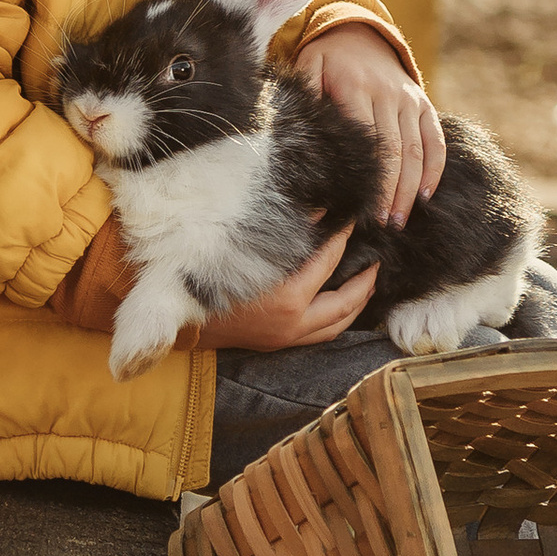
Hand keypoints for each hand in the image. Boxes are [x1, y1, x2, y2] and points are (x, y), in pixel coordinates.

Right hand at [198, 215, 378, 352]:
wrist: (179, 316)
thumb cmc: (207, 278)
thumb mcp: (247, 250)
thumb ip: (285, 233)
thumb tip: (316, 212)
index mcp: (287, 298)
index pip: (326, 263)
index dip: (341, 239)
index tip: (351, 222)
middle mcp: (292, 322)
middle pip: (344, 303)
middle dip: (364, 282)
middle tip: (377, 261)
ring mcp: (286, 337)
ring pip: (336, 326)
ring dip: (356, 306)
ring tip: (368, 286)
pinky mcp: (278, 343)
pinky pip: (320, 335)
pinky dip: (336, 320)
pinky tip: (340, 307)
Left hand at [293, 22, 445, 227]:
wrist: (355, 31)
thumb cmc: (322, 61)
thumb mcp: (304, 72)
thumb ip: (304, 107)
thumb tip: (302, 152)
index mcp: (356, 88)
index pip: (368, 144)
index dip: (369, 180)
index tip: (361, 210)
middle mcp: (388, 94)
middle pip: (395, 152)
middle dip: (391, 192)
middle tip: (384, 225)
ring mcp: (409, 98)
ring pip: (417, 149)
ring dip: (411, 188)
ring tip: (400, 220)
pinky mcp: (423, 102)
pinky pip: (434, 138)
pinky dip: (434, 167)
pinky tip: (427, 195)